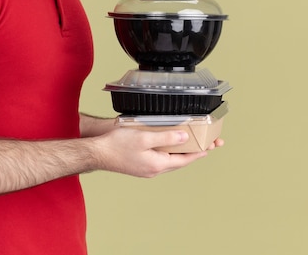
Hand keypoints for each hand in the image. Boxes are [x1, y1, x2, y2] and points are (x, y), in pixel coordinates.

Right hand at [91, 127, 222, 177]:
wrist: (98, 153)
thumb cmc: (117, 144)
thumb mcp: (145, 136)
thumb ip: (166, 137)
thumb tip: (185, 138)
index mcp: (157, 164)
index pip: (184, 159)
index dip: (198, 152)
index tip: (210, 148)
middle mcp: (154, 170)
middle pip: (178, 162)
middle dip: (192, 153)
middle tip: (203, 146)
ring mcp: (146, 170)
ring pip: (169, 162)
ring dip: (179, 154)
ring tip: (187, 145)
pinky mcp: (139, 167)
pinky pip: (159, 161)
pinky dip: (167, 154)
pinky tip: (165, 147)